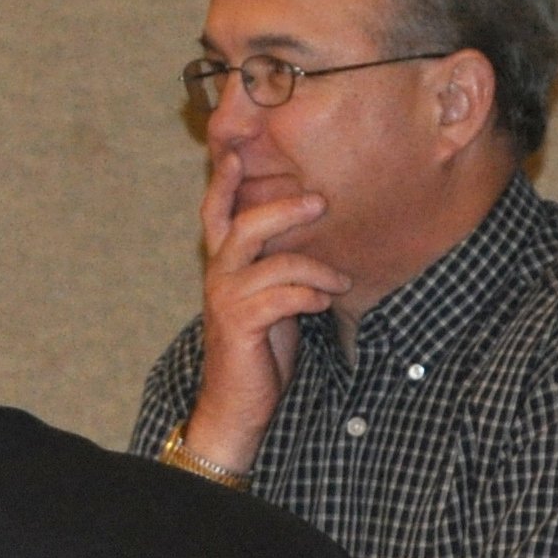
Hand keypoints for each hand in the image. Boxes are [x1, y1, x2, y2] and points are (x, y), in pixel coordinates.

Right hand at [180, 166, 350, 473]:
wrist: (238, 404)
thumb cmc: (260, 349)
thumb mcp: (271, 298)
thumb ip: (280, 266)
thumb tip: (318, 232)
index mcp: (223, 266)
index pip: (215, 213)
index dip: (223, 182)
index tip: (236, 153)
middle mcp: (218, 276)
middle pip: (245, 225)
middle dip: (284, 209)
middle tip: (320, 201)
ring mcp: (226, 299)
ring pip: (274, 261)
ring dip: (316, 266)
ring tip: (341, 279)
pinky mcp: (240, 324)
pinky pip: (284, 296)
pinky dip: (312, 295)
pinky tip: (325, 302)